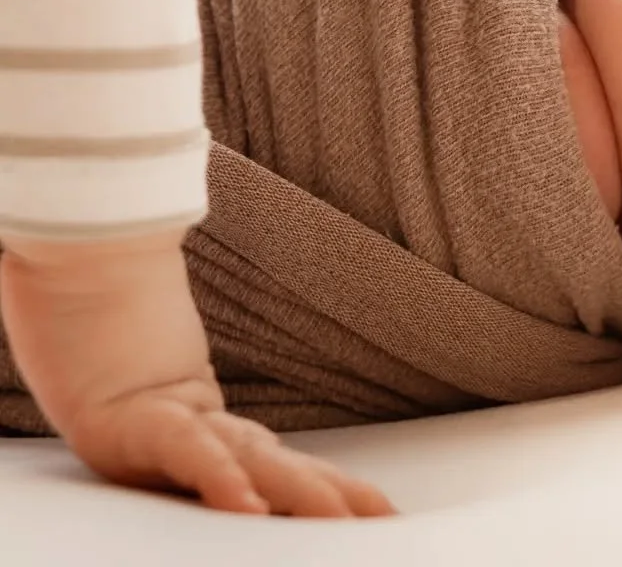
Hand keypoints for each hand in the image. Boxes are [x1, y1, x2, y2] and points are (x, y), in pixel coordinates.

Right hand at [0, 230, 392, 515]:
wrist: (74, 261)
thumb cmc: (95, 314)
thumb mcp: (137, 370)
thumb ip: (173, 393)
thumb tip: (202, 390)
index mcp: (201, 419)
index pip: (271, 460)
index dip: (323, 485)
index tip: (371, 509)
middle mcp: (199, 421)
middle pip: (277, 465)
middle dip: (332, 497)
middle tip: (386, 520)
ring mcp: (175, 415)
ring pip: (249, 461)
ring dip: (299, 494)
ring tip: (346, 520)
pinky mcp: (140, 413)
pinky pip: (184, 452)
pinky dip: (215, 479)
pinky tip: (245, 507)